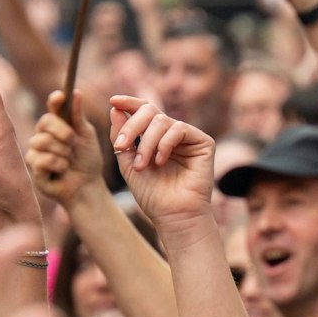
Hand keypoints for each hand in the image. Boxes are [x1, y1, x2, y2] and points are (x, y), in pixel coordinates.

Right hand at [25, 90, 104, 206]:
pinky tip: (62, 170)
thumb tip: (76, 92)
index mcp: (56, 124)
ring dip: (62, 151)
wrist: (87, 186)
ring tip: (69, 160)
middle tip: (73, 140)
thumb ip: (79, 116)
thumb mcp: (86, 136)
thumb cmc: (87, 160)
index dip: (54, 101)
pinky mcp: (34, 168)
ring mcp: (36, 151)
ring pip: (41, 141)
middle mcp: (43, 135)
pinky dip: (58, 164)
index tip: (60, 97)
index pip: (52, 107)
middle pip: (44, 122)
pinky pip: (41, 159)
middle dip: (63, 131)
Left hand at [108, 95, 215, 226]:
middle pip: (150, 110)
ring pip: (162, 120)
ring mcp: (188, 137)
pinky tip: (160, 162)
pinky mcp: (203, 142)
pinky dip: (165, 144)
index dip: (129, 103)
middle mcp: (172, 134)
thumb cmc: (153, 195)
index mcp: (155, 137)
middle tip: (122, 145)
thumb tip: (114, 108)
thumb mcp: (128, 163)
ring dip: (147, 142)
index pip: (143, 112)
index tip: (113, 100)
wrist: (173, 216)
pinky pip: (179, 128)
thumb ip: (121, 138)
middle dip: (132, 125)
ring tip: (141, 165)